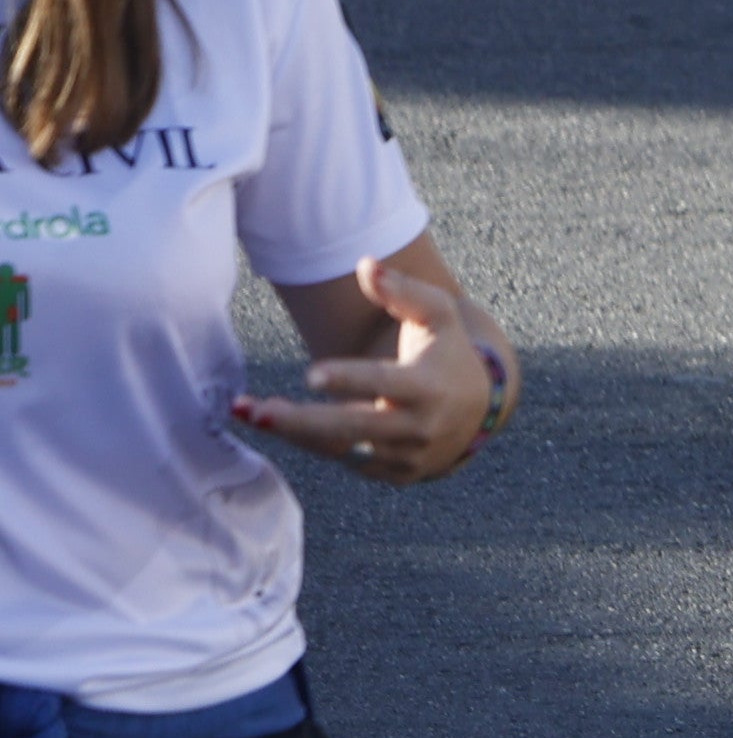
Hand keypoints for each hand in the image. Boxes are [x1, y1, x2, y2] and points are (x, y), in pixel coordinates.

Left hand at [233, 256, 499, 487]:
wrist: (480, 412)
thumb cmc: (447, 353)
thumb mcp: (438, 316)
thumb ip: (402, 291)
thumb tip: (366, 264)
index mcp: (429, 386)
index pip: (386, 383)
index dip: (351, 380)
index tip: (312, 376)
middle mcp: (418, 426)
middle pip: (353, 428)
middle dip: (303, 422)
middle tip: (258, 412)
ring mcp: (404, 455)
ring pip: (339, 447)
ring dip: (292, 431)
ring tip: (247, 413)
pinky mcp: (393, 474)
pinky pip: (343, 460)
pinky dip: (308, 442)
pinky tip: (276, 421)